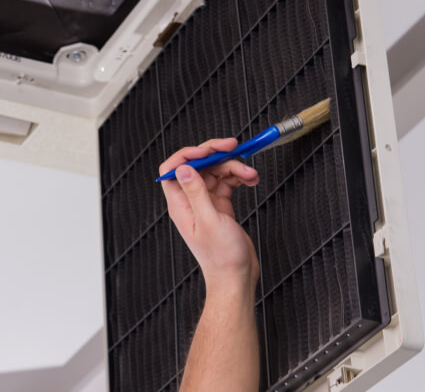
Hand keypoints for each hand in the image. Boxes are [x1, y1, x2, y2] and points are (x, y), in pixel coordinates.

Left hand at [159, 138, 259, 294]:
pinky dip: (239, 177)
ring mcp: (205, 202)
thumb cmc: (221, 257)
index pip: (173, 169)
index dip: (187, 154)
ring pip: (216, 172)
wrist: (236, 276)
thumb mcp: (209, 221)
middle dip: (216, 154)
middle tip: (234, 147)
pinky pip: (227, 182)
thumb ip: (196, 193)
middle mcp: (190, 200)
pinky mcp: (220, 205)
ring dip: (234, 167)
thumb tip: (183, 168)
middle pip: (197, 166)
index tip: (207, 150)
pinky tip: (251, 179)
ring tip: (251, 173)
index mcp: (180, 204)